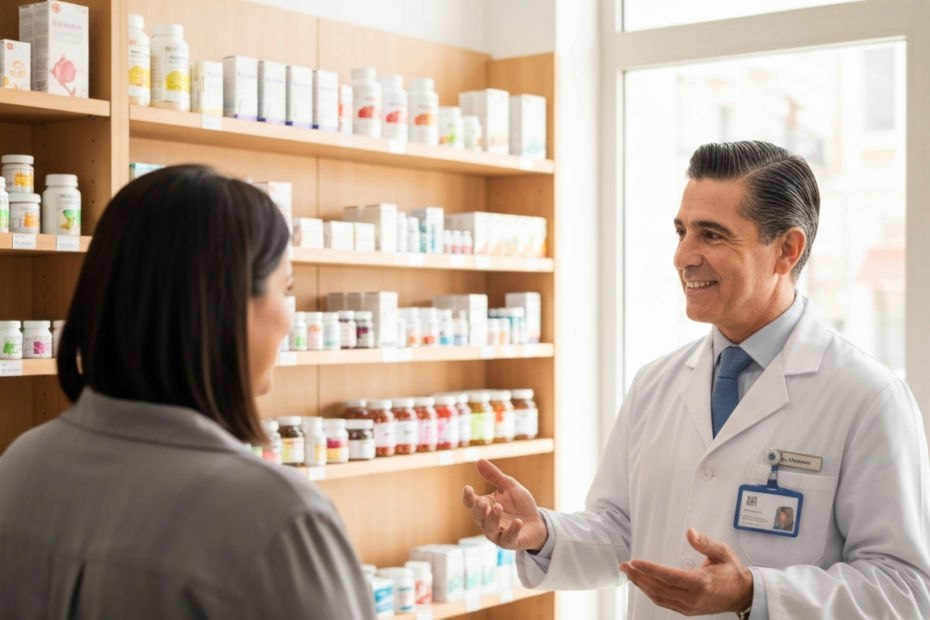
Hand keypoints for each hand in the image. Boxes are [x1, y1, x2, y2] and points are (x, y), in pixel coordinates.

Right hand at [462, 459, 548, 550]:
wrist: (538, 522)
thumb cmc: (520, 504)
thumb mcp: (509, 486)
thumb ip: (494, 476)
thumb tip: (478, 461)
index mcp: (485, 507)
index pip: (471, 503)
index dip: (468, 497)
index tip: (467, 488)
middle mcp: (487, 521)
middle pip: (478, 516)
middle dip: (478, 509)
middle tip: (481, 501)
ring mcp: (498, 533)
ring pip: (490, 528)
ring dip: (493, 518)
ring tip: (498, 507)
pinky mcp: (510, 542)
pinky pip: (508, 538)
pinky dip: (512, 530)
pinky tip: (518, 522)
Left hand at [619, 528, 752, 615]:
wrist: (743, 595)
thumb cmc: (732, 572)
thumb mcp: (723, 552)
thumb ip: (705, 543)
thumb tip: (690, 532)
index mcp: (701, 583)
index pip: (669, 577)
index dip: (650, 570)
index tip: (635, 562)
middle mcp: (693, 597)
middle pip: (659, 589)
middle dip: (639, 577)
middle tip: (624, 566)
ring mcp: (690, 606)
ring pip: (659, 598)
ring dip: (642, 586)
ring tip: (629, 574)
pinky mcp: (688, 610)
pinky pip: (665, 603)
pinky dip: (651, 593)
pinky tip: (643, 584)